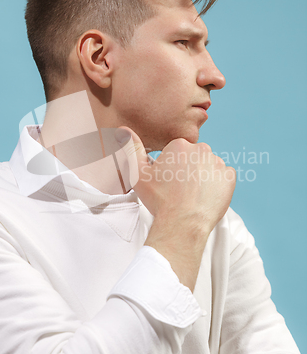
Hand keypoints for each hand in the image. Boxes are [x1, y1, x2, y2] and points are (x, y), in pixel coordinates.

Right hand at [115, 127, 235, 290]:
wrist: (183, 223)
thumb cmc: (160, 200)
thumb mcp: (138, 174)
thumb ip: (132, 149)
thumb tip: (123, 129)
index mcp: (180, 145)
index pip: (177, 151)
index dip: (172, 167)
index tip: (168, 180)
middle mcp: (201, 149)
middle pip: (194, 157)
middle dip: (188, 169)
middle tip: (180, 189)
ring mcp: (217, 163)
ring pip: (209, 166)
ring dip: (203, 176)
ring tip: (193, 194)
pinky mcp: (229, 177)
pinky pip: (223, 177)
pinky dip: (217, 185)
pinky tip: (206, 196)